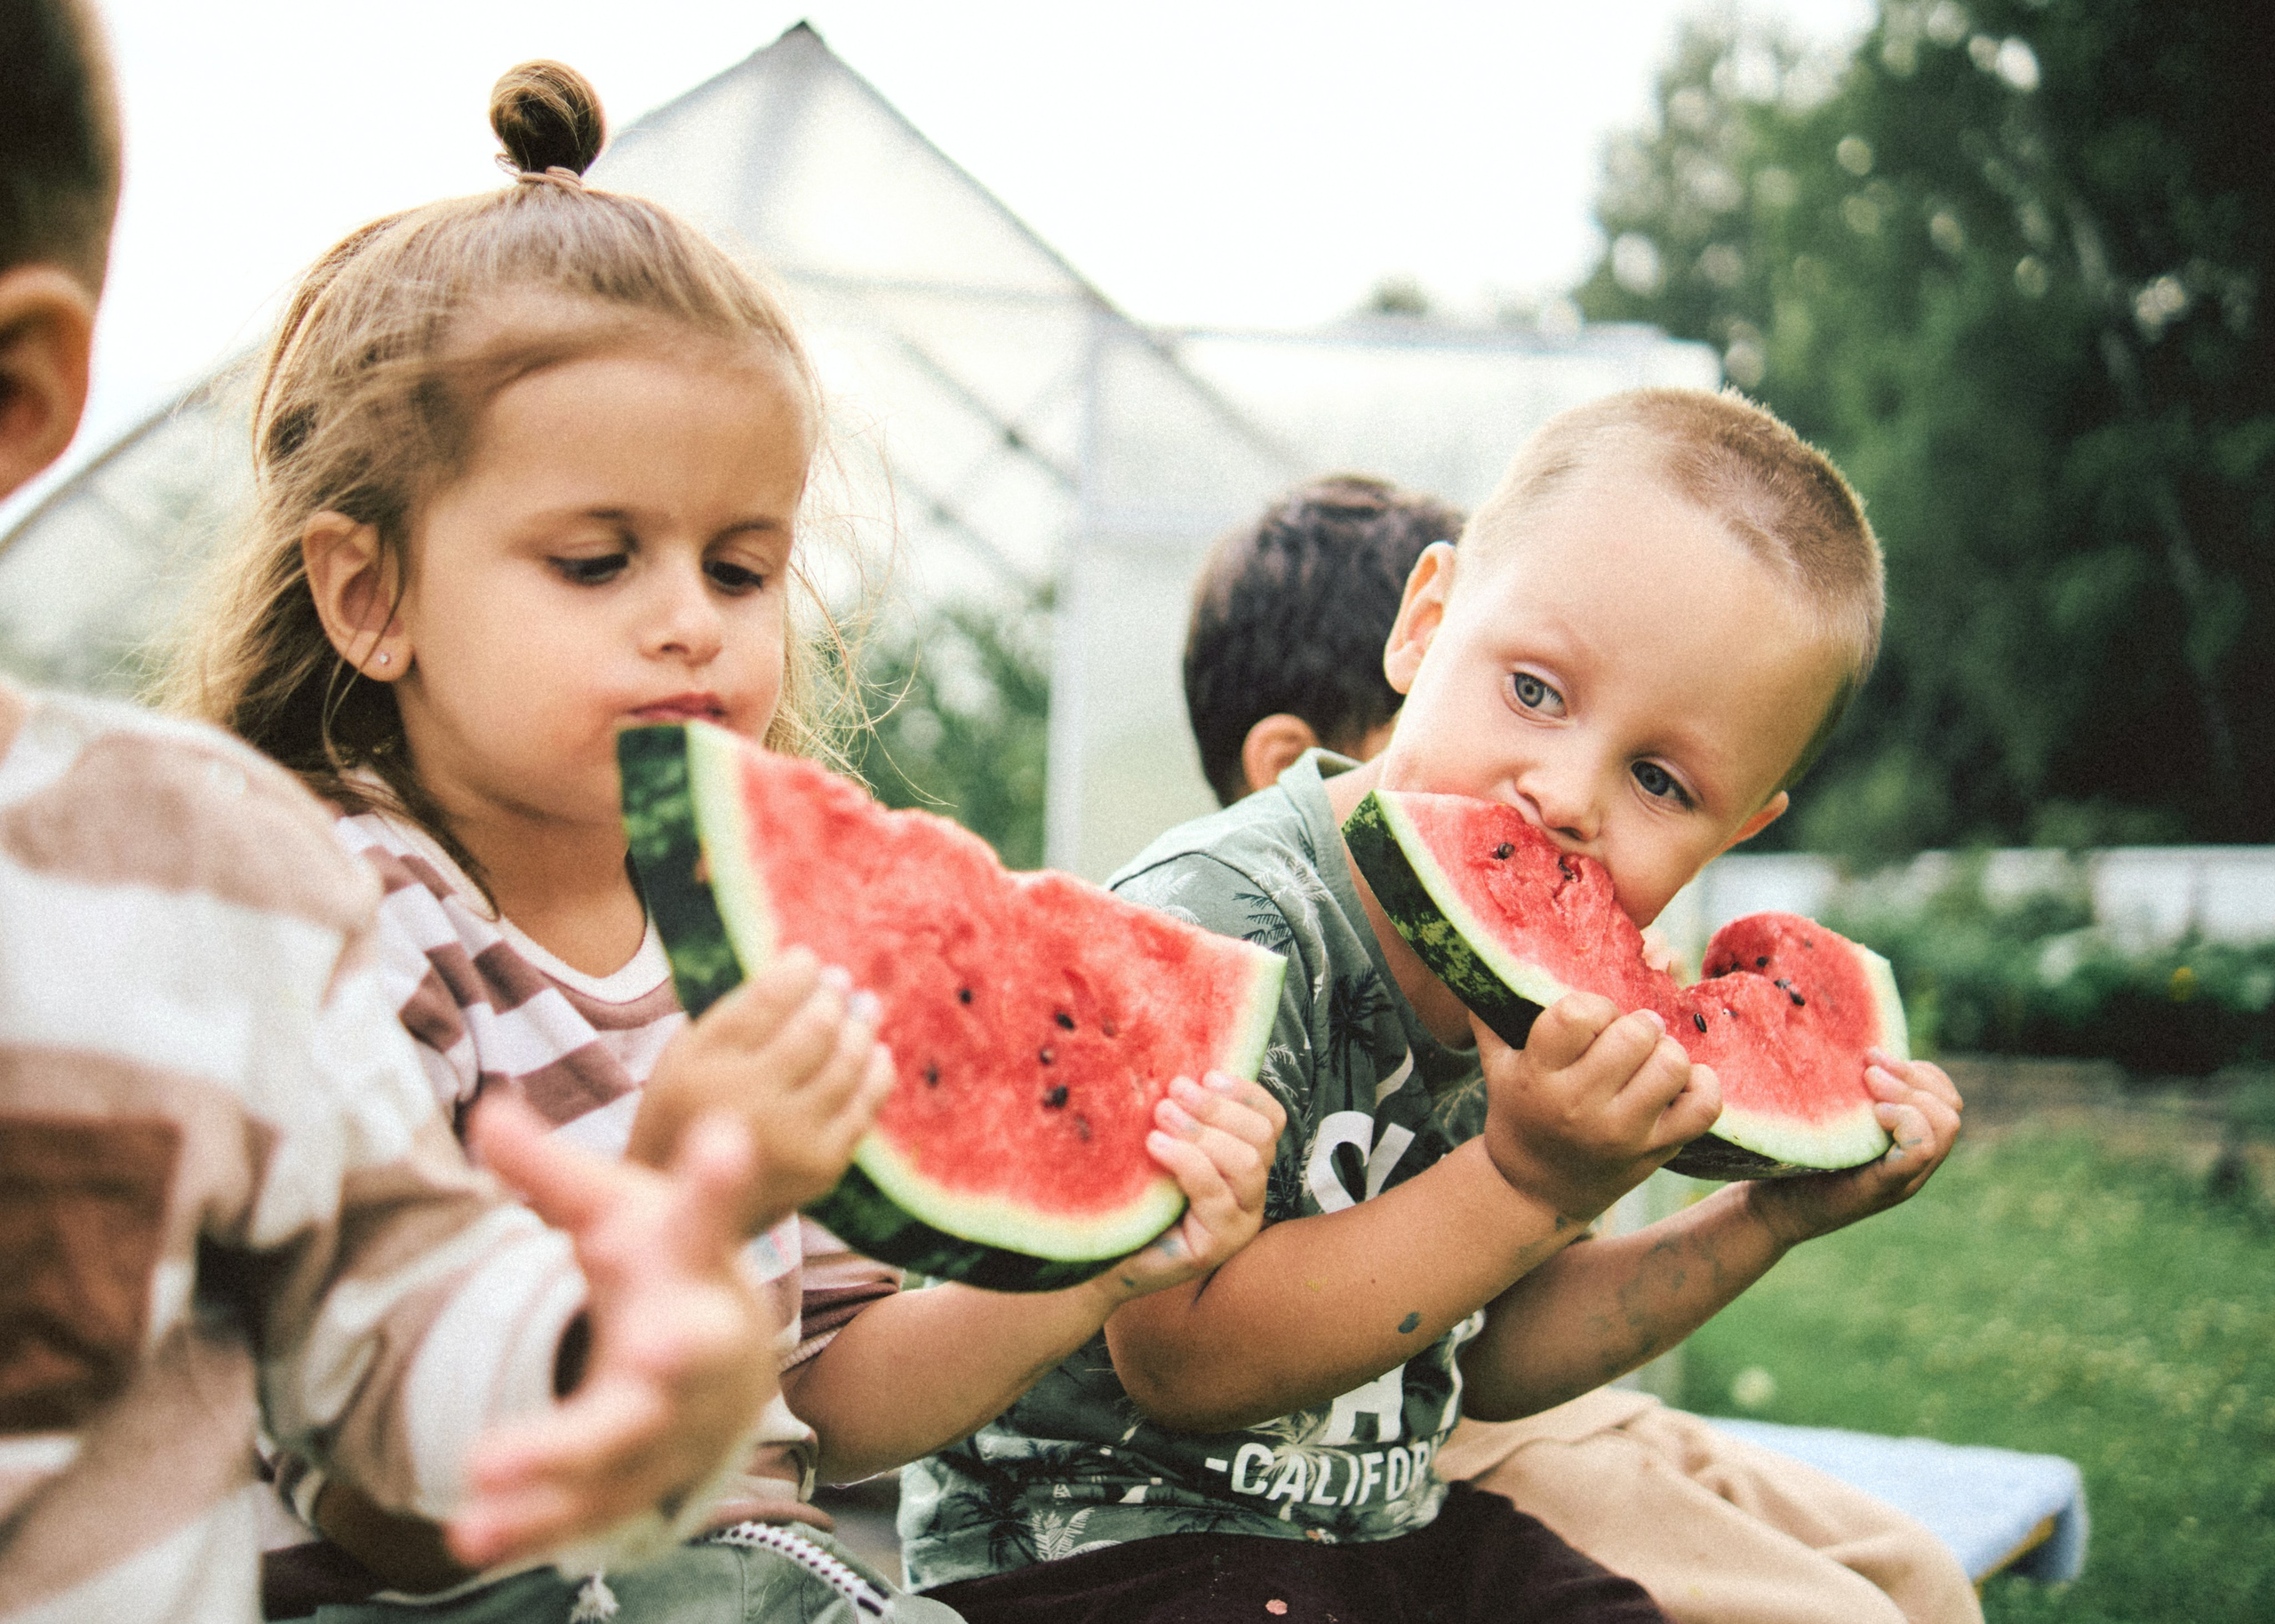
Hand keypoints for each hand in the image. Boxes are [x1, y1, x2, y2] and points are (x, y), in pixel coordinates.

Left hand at [446, 1098, 778, 1568]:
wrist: (730, 1369)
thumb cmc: (666, 1267)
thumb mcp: (619, 1211)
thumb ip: (549, 1172)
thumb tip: (485, 1110)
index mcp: (695, 1262)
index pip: (711, 1216)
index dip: (718, 1181)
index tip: (725, 1137)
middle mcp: (698, 1342)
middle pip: (691, 1349)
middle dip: (676, 1352)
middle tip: (651, 1348)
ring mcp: (675, 1419)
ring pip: (624, 1442)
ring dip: (561, 1458)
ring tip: (485, 1465)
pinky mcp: (641, 1479)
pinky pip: (587, 1509)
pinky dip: (533, 1523)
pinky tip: (473, 1534)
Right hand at [629, 948, 894, 1232]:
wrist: (689, 1206)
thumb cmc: (690, 1110)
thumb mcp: (685, 1055)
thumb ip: (734, 1014)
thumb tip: (800, 968)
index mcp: (703, 1066)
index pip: (767, 1000)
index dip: (796, 972)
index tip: (806, 959)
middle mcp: (745, 1101)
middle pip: (814, 1030)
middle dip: (832, 996)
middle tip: (840, 981)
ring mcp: (788, 1137)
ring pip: (846, 1065)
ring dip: (861, 1027)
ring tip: (865, 1007)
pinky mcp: (821, 1166)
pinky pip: (863, 1107)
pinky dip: (876, 1073)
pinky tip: (876, 1052)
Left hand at [1102, 1071, 1285, 1300]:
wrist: (1101, 1259)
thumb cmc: (1132, 1197)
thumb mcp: (1162, 1146)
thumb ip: (1179, 1115)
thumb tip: (1176, 1068)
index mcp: (1245, 1164)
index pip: (1271, 1120)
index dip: (1246, 1092)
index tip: (1207, 1074)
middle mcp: (1251, 1194)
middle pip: (1261, 1137)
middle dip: (1218, 1108)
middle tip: (1174, 1091)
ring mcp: (1239, 1223)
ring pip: (1246, 1163)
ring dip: (1202, 1131)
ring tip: (1161, 1115)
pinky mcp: (1217, 1246)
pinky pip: (1214, 1194)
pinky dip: (1186, 1160)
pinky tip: (1156, 1145)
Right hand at [1476, 994, 1720, 1220]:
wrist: (1536, 1188)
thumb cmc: (1520, 1110)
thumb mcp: (1496, 1064)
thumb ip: (1492, 1012)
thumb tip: (1493, 951)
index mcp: (1538, 1076)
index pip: (1578, 1014)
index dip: (1593, 1005)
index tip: (1592, 1019)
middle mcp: (1580, 1105)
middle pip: (1635, 1035)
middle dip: (1636, 1023)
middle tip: (1629, 1034)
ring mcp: (1623, 1132)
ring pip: (1672, 1064)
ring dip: (1666, 1051)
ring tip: (1650, 1059)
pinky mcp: (1657, 1150)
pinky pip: (1703, 1106)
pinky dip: (1701, 1085)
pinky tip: (1680, 1082)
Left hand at [1745, 1052, 1962, 1246]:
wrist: (1769, 1209)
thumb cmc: (1790, 1160)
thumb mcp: (1828, 1119)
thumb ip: (1849, 1095)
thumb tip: (1857, 1048)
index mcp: (1905, 1145)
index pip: (1944, 1098)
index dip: (1920, 1071)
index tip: (1875, 1055)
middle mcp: (1914, 1164)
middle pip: (1950, 1110)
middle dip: (1914, 1076)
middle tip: (1870, 1066)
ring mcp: (1904, 1179)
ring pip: (1945, 1127)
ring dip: (1910, 1093)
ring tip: (1871, 1083)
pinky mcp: (1883, 1187)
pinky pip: (1921, 1152)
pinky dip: (1906, 1122)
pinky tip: (1876, 1113)